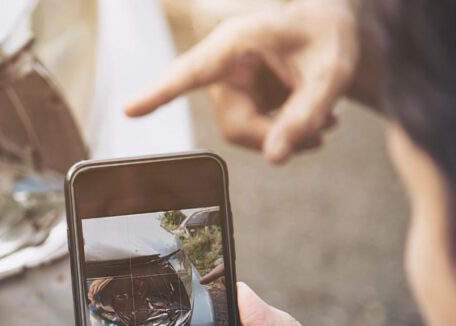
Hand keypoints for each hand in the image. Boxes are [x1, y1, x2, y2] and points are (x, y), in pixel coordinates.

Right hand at [125, 0, 358, 163]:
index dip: (160, 93)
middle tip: (323, 134)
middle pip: (233, 124)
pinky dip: (282, 133)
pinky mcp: (236, 97)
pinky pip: (250, 131)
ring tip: (326, 125)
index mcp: (235, 43)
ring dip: (282, 137)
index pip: (191, 73)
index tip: (130, 110)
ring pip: (241, 132)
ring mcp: (226, 83)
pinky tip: (316, 121)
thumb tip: (275, 160)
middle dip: (276, 136)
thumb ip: (305, 116)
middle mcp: (222, 64)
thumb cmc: (329, 39)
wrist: (333, 28)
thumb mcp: (331, 75)